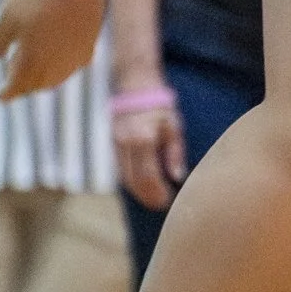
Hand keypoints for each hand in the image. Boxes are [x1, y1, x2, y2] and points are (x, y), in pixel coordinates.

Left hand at [0, 0, 103, 101]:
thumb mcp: (9, 15)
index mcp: (31, 60)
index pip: (17, 86)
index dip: (7, 93)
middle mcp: (54, 66)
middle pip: (37, 86)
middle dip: (24, 86)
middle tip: (15, 78)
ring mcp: (74, 58)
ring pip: (56, 79)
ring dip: (43, 80)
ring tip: (35, 71)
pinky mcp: (88, 48)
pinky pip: (73, 66)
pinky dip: (62, 68)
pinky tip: (59, 59)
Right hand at [110, 93, 187, 209]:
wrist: (136, 86)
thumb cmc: (160, 106)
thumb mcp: (174, 126)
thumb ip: (175, 153)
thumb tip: (177, 177)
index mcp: (143, 140)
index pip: (148, 176)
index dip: (157, 192)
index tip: (167, 201)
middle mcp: (126, 144)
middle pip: (133, 181)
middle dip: (147, 197)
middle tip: (160, 205)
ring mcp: (116, 144)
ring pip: (124, 177)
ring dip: (138, 191)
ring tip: (153, 199)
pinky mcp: (113, 144)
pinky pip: (121, 169)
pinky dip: (131, 180)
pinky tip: (142, 186)